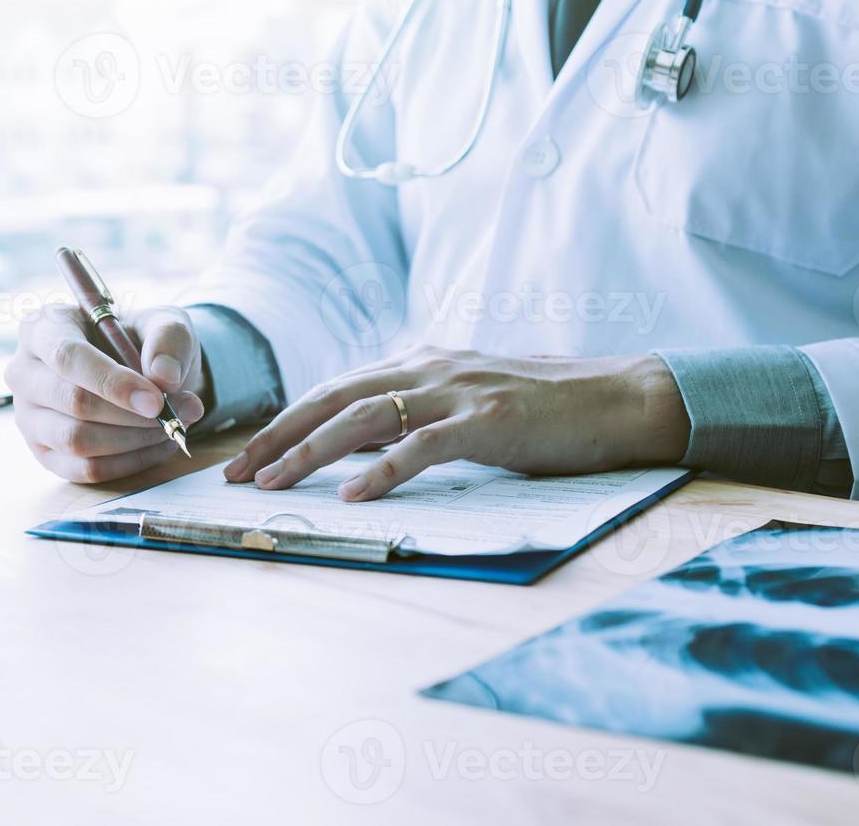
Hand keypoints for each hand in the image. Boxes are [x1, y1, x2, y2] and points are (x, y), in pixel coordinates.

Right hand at [6, 303, 206, 482]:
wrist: (136, 369)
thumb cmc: (140, 339)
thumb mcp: (161, 322)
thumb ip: (167, 339)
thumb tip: (164, 377)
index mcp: (42, 328)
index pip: (68, 357)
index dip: (112, 381)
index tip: (156, 400)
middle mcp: (24, 372)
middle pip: (73, 402)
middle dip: (131, 414)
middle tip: (176, 413)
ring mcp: (29, 416)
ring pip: (77, 440)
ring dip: (133, 439)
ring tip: (171, 426)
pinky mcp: (44, 452)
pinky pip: (86, 469)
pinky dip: (129, 462)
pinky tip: (158, 445)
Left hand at [226, 347, 690, 501]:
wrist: (621, 398)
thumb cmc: (543, 411)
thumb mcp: (464, 406)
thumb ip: (413, 418)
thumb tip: (354, 449)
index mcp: (420, 362)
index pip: (335, 389)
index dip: (286, 422)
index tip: (248, 457)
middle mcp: (429, 368)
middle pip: (333, 397)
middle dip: (278, 435)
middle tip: (237, 474)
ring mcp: (458, 391)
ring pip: (364, 417)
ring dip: (311, 452)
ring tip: (272, 484)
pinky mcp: (489, 422)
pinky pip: (422, 446)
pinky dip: (382, 470)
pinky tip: (352, 495)